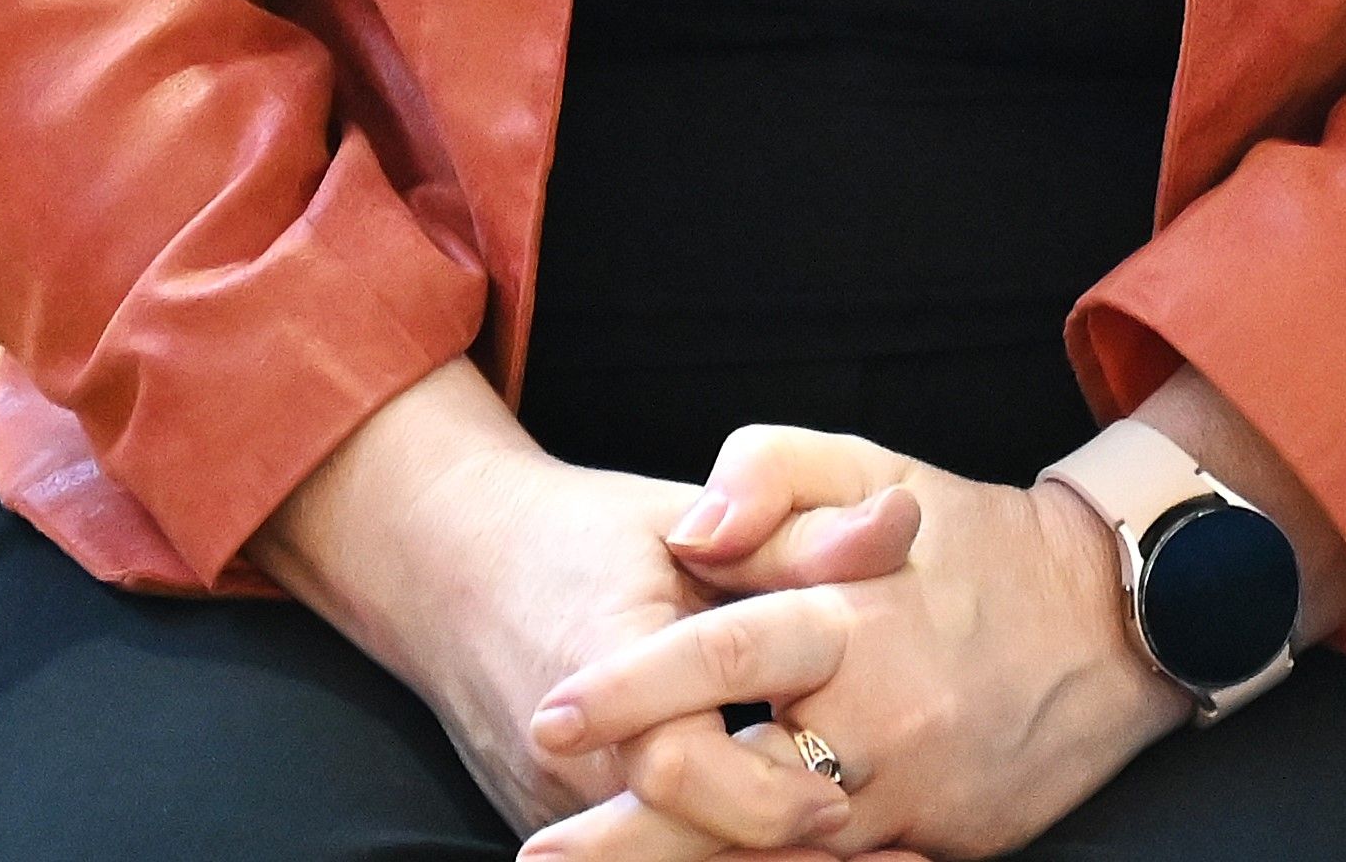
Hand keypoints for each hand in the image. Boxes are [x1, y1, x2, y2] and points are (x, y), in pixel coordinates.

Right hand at [257, 366, 925, 847]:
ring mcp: (551, 802)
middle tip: (893, 861)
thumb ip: (791, 536)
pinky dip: (711, 859)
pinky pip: (636, 861)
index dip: (766, 795)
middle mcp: (566, 755)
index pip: (677, 766)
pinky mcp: (554, 823)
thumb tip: (899, 525)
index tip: (841, 801)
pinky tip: (791, 859)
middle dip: (783, 861)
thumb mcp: (685, 518)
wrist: (447, 563)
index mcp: (600, 665)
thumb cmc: (579, 535)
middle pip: (673, 844)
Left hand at [519, 426, 1186, 861]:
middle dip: (628, 834)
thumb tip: (692, 529)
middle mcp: (879, 719)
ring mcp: (907, 795)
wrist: (1109, 627)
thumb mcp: (872, 468)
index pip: (724, 656)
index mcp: (852, 618)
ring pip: (776, 852)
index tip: (553, 715)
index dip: (633, 689)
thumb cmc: (968, 542)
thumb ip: (769, 472)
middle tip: (538, 853)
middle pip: (733, 790)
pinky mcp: (933, 842)